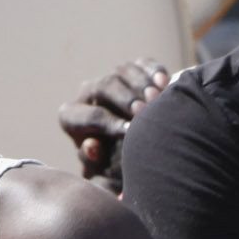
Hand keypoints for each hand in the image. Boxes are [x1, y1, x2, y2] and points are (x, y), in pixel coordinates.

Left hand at [59, 58, 172, 188]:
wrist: (133, 152)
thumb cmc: (113, 169)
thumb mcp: (102, 174)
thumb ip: (95, 166)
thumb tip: (92, 148)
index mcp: (72, 117)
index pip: (86, 115)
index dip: (107, 123)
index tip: (129, 133)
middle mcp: (88, 94)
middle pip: (104, 86)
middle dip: (124, 99)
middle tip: (143, 112)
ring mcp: (111, 79)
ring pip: (123, 72)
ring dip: (141, 84)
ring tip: (158, 98)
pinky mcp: (133, 72)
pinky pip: (142, 64)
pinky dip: (154, 71)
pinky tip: (165, 82)